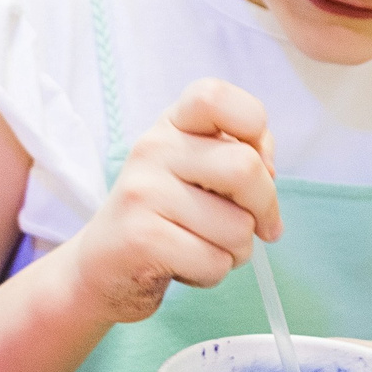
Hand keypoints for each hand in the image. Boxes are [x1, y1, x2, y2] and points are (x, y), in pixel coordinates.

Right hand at [65, 79, 279, 323]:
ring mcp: (143, 192)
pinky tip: (183, 265)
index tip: (257, 161)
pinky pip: (215, 263)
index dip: (253, 126)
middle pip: (245, 167)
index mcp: (173, 124)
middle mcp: (153, 148)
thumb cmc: (166, 216)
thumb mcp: (198, 171)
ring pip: (237, 227)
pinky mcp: (141, 239)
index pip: (214, 97)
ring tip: (203, 246)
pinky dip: (213, 274)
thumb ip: (240, 155)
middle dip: (265, 206)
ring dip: (237, 250)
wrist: (103, 267)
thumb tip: (268, 173)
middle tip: (258, 226)